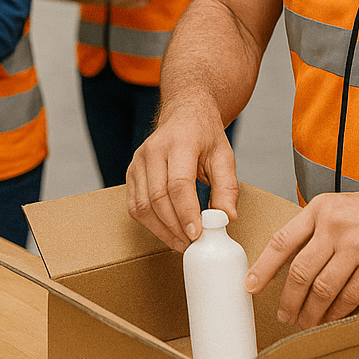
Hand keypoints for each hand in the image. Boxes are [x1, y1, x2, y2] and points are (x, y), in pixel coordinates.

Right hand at [125, 92, 237, 252]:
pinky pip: (134, 205)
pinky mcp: (131, 172)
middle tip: (192, 244)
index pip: (178, 183)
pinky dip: (149, 223)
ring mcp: (138, 161)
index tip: (197, 234)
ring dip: (161, 229)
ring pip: (142, 205)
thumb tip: (227, 218)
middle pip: (158, 197)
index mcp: (179, 143)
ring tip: (181, 242)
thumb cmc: (205, 135)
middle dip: (175, 226)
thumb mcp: (224, 155)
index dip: (186, 212)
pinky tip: (167, 231)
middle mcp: (153, 150)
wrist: (184, 114)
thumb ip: (227, 187)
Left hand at [244, 185, 358, 328]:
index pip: (282, 241)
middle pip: (300, 271)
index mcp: (319, 210)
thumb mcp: (337, 206)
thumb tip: (288, 259)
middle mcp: (334, 226)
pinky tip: (332, 319)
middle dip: (288, 299)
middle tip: (283, 315)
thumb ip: (314, 228)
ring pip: (323, 288)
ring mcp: (356, 246)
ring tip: (306, 322)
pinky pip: (350, 296)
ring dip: (312, 311)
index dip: (263, 267)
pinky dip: (338, 312)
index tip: (250, 286)